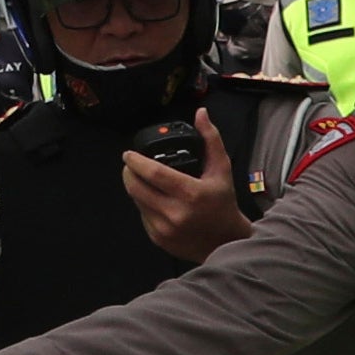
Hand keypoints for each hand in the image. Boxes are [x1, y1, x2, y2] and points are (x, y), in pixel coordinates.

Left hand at [118, 116, 249, 260]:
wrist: (226, 241)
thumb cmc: (223, 202)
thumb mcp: (222, 169)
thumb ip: (211, 139)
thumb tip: (201, 113)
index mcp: (191, 193)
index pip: (153, 173)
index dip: (136, 161)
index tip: (128, 154)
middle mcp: (175, 213)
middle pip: (137, 188)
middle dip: (129, 173)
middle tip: (130, 165)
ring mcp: (165, 228)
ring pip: (137, 201)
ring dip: (134, 187)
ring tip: (141, 179)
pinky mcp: (158, 239)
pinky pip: (141, 215)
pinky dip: (143, 204)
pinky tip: (152, 198)